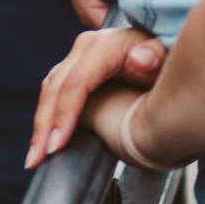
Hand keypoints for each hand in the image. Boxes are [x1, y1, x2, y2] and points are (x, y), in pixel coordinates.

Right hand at [27, 26, 166, 167]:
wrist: (168, 63)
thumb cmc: (169, 64)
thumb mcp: (169, 59)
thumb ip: (157, 56)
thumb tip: (141, 58)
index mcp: (107, 44)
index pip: (77, 82)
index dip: (65, 114)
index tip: (58, 144)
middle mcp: (87, 47)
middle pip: (56, 87)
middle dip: (44, 126)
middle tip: (37, 159)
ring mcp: (78, 58)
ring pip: (50, 92)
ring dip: (40, 126)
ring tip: (34, 158)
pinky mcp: (74, 70)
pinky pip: (54, 94)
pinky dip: (46, 119)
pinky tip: (43, 142)